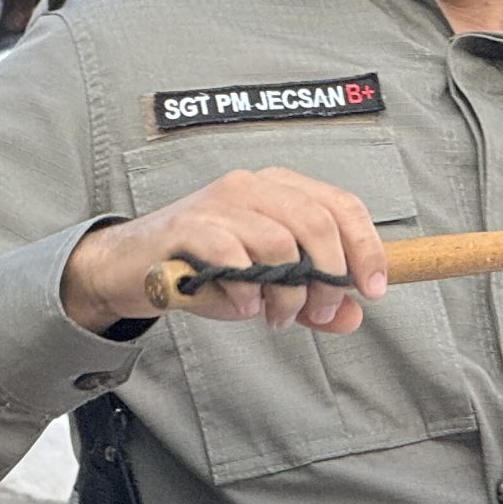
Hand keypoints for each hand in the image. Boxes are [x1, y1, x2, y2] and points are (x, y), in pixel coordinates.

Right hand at [58, 167, 386, 334]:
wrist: (130, 267)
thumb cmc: (201, 267)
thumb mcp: (266, 286)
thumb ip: (310, 299)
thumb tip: (351, 315)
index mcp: (279, 189)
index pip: (341, 206)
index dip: (366, 249)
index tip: (373, 290)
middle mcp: (251, 186)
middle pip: (316, 222)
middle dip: (327, 278)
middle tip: (318, 312)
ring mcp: (217, 204)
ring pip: (278, 243)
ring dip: (285, 293)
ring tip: (274, 316)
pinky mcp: (186, 227)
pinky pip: (232, 256)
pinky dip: (245, 292)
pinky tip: (242, 306)